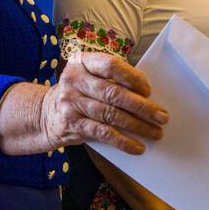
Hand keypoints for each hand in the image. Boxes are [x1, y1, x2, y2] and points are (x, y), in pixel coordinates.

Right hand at [40, 51, 168, 154]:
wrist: (46, 113)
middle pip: (114, 93)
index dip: (132, 77)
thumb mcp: (90, 78)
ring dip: (138, 126)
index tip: (149, 91)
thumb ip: (113, 81)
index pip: (111, 65)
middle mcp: (74, 80)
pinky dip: (123, 141)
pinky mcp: (71, 124)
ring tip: (155, 133)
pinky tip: (138, 147)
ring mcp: (70, 102)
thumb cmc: (81, 92)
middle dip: (142, 107)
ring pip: (111, 115)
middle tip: (162, 117)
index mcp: (82, 62)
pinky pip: (102, 133)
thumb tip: (149, 98)